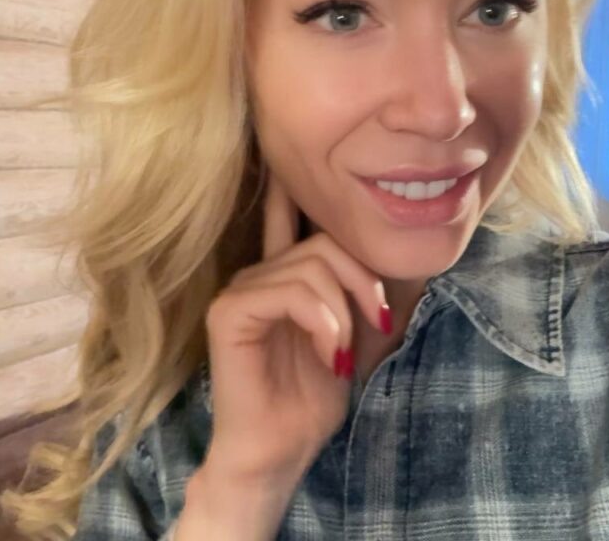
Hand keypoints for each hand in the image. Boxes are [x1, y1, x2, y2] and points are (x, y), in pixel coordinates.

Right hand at [196, 168, 389, 481]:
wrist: (281, 450)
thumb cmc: (313, 395)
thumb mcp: (348, 330)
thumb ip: (351, 286)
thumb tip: (379, 242)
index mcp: (282, 275)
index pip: (286, 215)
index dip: (293, 184)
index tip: (306, 158)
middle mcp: (257, 273)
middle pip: (322, 242)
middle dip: (361, 278)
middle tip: (375, 320)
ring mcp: (240, 290)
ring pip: (311, 266)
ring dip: (343, 311)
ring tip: (343, 352)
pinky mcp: (229, 312)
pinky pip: (288, 292)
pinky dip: (322, 322)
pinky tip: (328, 355)